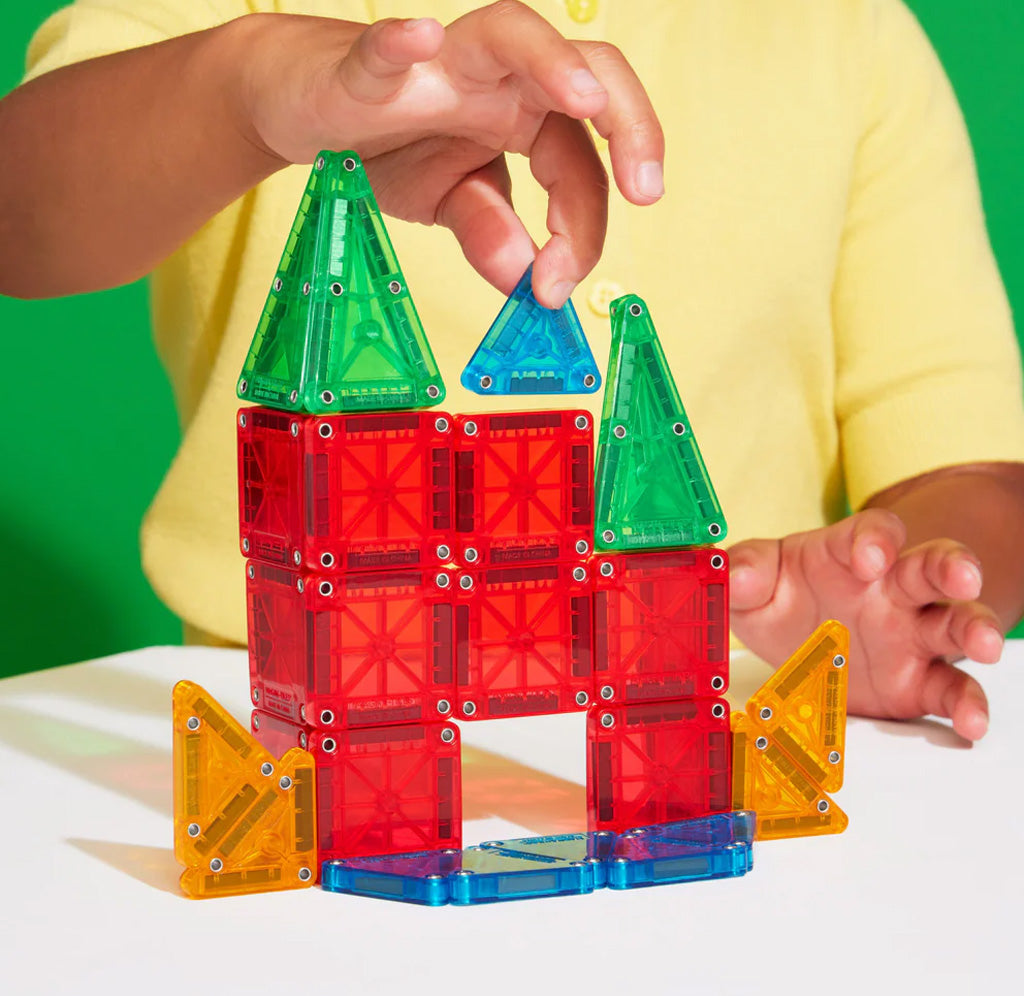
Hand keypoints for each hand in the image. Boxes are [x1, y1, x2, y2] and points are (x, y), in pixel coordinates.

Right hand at [239, 2, 663, 305]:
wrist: (304, 111)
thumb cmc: (385, 145)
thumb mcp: (448, 203)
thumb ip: (490, 232)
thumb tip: (526, 278)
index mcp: (524, 117)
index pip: (580, 167)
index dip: (582, 230)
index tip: (558, 288)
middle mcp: (498, 82)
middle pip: (586, 75)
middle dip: (628, 124)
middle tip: (645, 189)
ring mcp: (441, 65)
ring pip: (511, 35)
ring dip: (553, 64)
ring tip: (585, 100)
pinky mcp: (371, 67)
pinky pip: (388, 49)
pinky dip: (402, 44)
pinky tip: (421, 40)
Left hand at [728, 509, 1004, 740]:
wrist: (800, 638)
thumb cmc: (784, 596)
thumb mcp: (755, 581)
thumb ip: (744, 571)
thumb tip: (731, 575)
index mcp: (850, 555)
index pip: (873, 532)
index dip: (875, 539)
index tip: (869, 557)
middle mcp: (890, 590)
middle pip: (931, 567)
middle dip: (952, 567)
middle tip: (963, 576)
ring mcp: (910, 635)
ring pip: (954, 623)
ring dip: (975, 629)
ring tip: (987, 645)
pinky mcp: (917, 682)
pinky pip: (949, 688)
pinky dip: (966, 705)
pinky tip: (971, 722)